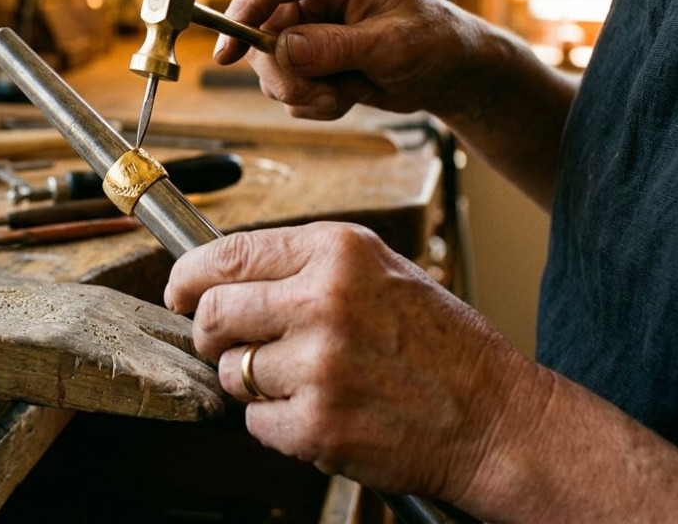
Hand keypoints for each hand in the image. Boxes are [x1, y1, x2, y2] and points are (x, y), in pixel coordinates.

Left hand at [164, 222, 549, 504]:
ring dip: (251, 382)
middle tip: (230, 345)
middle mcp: (324, 300)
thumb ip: (306, 265)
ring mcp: (319, 365)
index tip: (180, 291)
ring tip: (304, 382)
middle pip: (214, 313)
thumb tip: (223, 272)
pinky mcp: (318, 425)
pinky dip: (277, 424)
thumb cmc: (441, 346)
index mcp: (338, 252)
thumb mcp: (382, 271)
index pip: (226, 254)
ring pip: (232, 371)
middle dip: (211, 333)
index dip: (189, 276)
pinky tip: (322, 413)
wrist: (497, 420)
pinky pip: (256, 422)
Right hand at [215, 0, 498, 120]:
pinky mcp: (308, 58)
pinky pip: (286, 86)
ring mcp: (307, 27)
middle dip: (284, 71)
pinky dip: (313, 102)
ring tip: (346, 93)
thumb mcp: (389, 45)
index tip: (227, 53)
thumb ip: (333, 47)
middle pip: (259, 30)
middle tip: (317, 93)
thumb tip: (282, 50)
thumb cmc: (434, 42)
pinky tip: (347, 95)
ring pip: (269, 65)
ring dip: (303, 91)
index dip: (243, 11)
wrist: (452, 74)